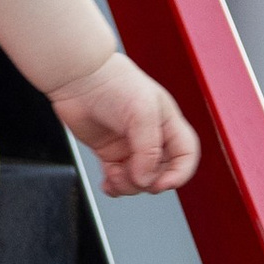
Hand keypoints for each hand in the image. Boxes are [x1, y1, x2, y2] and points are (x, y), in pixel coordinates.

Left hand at [52, 49, 200, 197]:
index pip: (186, 155)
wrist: (78, 77)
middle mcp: (150, 136)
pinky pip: (118, 179)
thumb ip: (147, 150)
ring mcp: (129, 146)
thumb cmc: (113, 83)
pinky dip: (114, 186)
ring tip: (113, 174)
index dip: (180, 173)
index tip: (163, 183)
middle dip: (148, 181)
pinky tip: (108, 184)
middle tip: (134, 176)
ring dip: (128, 185)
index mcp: (166, 124)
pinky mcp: (108, 152)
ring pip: (139, 180)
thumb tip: (144, 180)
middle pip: (161, 172)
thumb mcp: (141, 113)